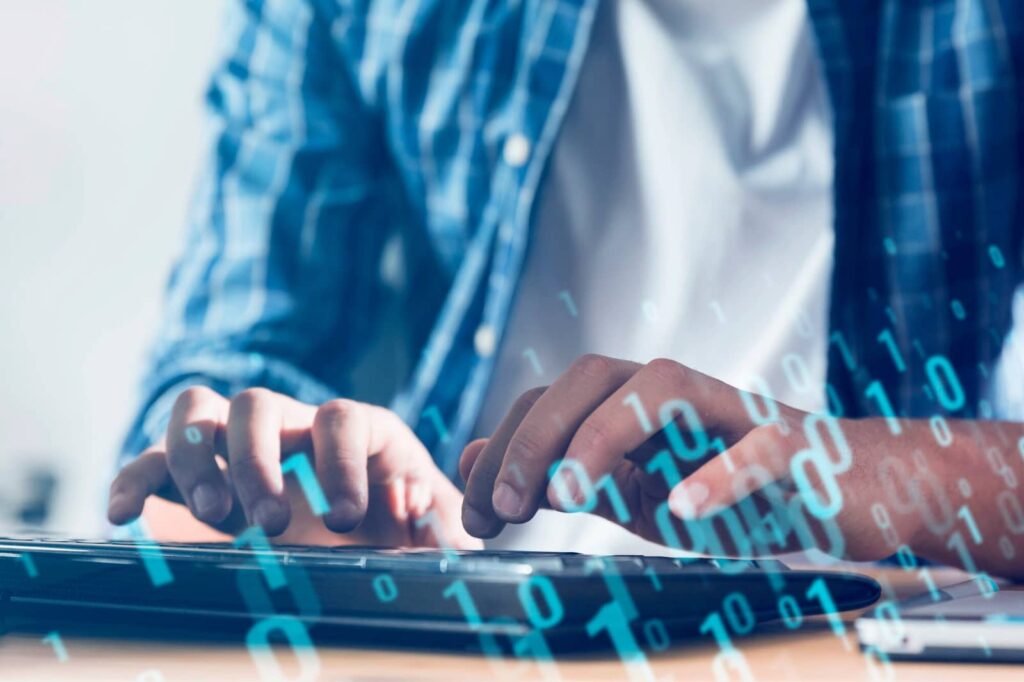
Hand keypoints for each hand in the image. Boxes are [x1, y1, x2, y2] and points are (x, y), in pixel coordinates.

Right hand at [108, 387, 479, 548]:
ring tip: (218, 518)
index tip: (347, 521)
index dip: (338, 463)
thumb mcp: (445, 534)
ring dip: (197, 459)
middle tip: (273, 524)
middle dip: (257, 461)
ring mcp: (246, 448)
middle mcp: (299, 428)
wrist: (388, 551)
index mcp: (361, 432)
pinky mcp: (206, 481)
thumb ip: (442, 524)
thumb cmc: (418, 535)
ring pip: (201, 411)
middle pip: (258, 403)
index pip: (341, 417)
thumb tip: (407, 502)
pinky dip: (134, 477)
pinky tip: (122, 513)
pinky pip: (155, 461)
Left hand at [459, 354, 940, 561]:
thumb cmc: (736, 492)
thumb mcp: (635, 493)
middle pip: (592, 378)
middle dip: (536, 437)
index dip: (504, 449)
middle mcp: (675, 394)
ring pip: (662, 390)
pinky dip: (717, 474)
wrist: (848, 491)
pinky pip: (753, 449)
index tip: (478, 516)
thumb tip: (475, 463)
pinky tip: (682, 507)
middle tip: (503, 507)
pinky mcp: (791, 446)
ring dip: (603, 437)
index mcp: (632, 405)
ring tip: (567, 497)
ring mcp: (733, 414)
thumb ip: (562, 474)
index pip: (551, 400)